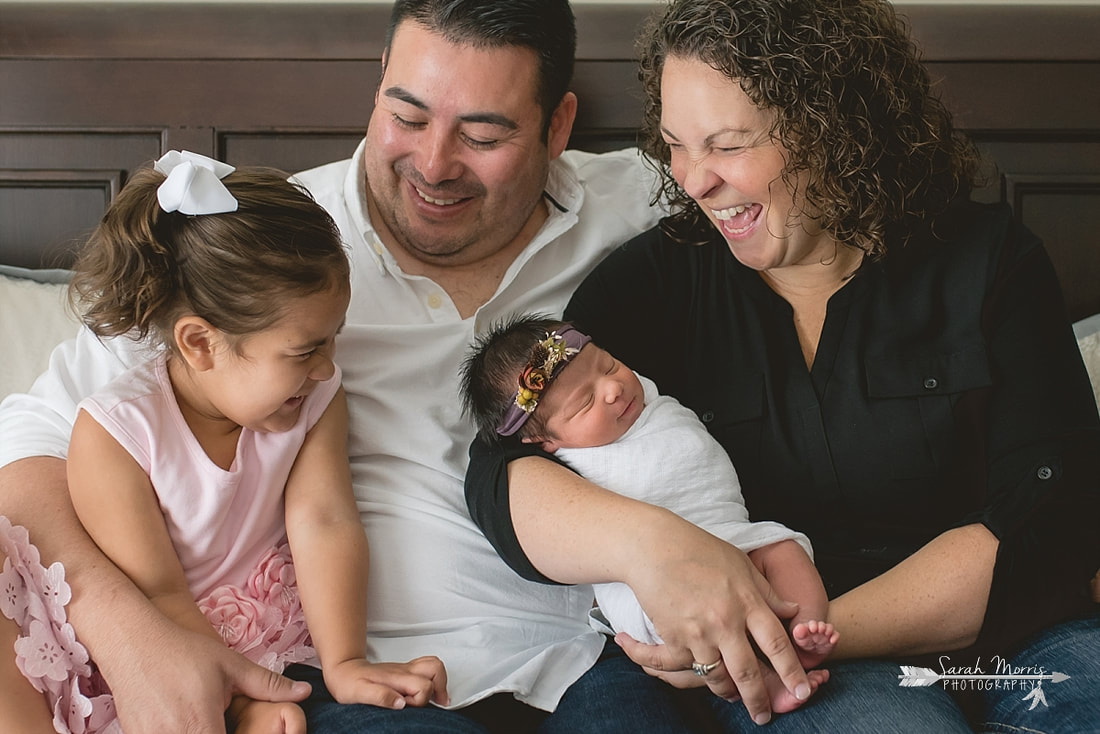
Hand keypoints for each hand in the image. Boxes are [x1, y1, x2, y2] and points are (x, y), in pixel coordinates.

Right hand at [99, 622, 309, 733]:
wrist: (132, 643)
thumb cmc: (184, 652)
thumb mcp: (231, 665)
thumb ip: (268, 685)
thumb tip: (306, 692)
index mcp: (202, 726)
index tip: (246, 732)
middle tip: (222, 722)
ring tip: (207, 720)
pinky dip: (180, 733)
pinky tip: (186, 720)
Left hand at [324, 656, 448, 708]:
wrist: (343, 669)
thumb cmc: (349, 683)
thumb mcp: (359, 693)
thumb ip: (381, 697)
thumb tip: (401, 703)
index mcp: (396, 677)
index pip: (423, 686)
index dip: (420, 701)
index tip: (407, 707)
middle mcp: (405, 671)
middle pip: (435, 669)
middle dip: (438, 688)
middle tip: (435, 703)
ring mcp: (406, 669)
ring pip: (434, 665)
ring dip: (440, 681)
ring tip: (438, 698)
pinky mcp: (405, 671)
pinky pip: (428, 668)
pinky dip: (435, 679)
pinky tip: (430, 692)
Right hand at [622, 521, 809, 725]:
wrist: (654, 547)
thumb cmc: (698, 549)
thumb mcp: (740, 564)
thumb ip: (766, 592)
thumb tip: (790, 611)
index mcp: (747, 601)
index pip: (777, 643)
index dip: (792, 670)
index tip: (802, 689)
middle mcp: (726, 621)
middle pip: (749, 671)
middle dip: (759, 698)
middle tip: (764, 715)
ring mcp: (699, 633)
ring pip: (718, 677)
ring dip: (726, 693)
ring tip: (732, 698)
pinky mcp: (674, 638)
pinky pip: (683, 667)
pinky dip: (685, 672)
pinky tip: (687, 673)